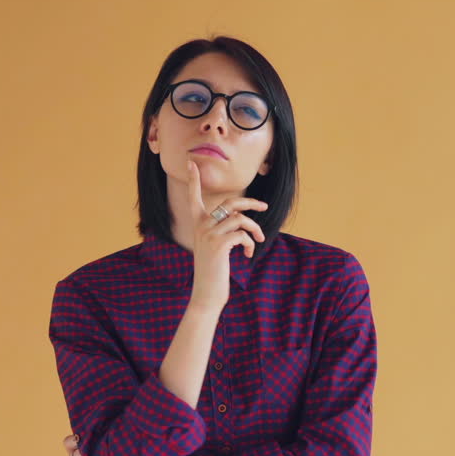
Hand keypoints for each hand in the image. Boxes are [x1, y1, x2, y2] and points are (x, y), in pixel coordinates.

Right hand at [184, 158, 268, 310]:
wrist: (207, 292)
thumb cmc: (213, 269)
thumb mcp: (213, 246)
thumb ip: (222, 229)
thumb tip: (241, 218)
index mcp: (198, 223)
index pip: (193, 197)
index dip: (194, 180)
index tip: (191, 163)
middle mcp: (201, 225)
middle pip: (230, 203)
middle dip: (251, 203)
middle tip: (263, 208)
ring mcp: (208, 234)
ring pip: (240, 219)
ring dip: (254, 229)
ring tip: (258, 240)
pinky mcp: (219, 244)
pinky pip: (242, 234)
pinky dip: (249, 243)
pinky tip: (246, 254)